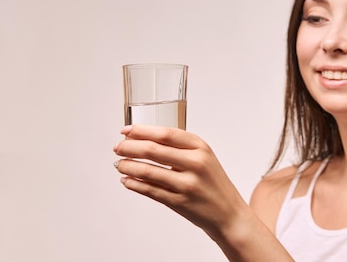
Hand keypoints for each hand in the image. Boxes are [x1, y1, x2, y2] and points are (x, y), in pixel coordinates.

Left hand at [113, 124, 248, 240]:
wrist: (229, 214)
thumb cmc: (213, 183)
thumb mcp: (204, 157)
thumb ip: (179, 148)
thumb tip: (144, 139)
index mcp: (200, 147)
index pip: (165, 134)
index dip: (141, 131)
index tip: (125, 131)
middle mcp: (195, 164)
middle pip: (153, 150)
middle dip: (129, 147)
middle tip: (117, 147)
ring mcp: (188, 184)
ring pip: (148, 171)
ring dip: (128, 166)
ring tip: (119, 164)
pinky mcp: (180, 202)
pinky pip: (150, 191)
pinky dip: (134, 184)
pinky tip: (126, 180)